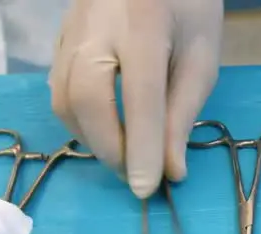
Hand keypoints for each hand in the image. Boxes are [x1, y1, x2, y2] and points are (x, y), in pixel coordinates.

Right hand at [49, 0, 222, 198]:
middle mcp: (97, 24)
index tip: (146, 189)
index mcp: (144, 24)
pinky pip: (58, 86)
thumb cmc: (187, 6)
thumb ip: (184, 112)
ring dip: (91, 138)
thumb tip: (171, 170)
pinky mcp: (59, 35)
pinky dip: (79, 119)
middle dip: (109, 147)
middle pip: (87, 99)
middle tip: (135, 174)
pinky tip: (104, 129)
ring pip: (63, 97)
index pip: (140, 98)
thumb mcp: (202, 56)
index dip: (142, 148)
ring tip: (122, 155)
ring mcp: (71, 28)